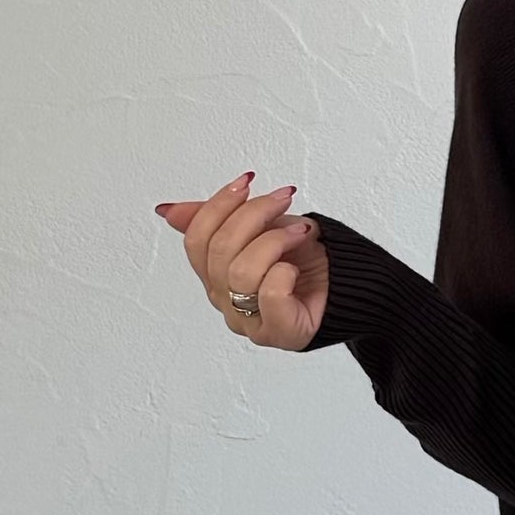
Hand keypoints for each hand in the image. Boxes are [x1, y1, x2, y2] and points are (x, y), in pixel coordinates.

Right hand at [153, 171, 326, 349]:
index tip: (246, 181)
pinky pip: (270, 295)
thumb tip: (167, 211)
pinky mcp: (279, 333)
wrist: (346, 283)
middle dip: (253, 215)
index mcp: (215, 276)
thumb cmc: (305, 260)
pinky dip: (285, 273)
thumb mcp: (259, 227)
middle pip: (219, 251)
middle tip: (282, 201)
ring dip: (274, 241)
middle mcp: (226, 301)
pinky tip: (295, 270)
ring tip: (300, 233)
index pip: (196, 239)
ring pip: (241, 272)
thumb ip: (214, 220)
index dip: (218, 205)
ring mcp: (250, 321)